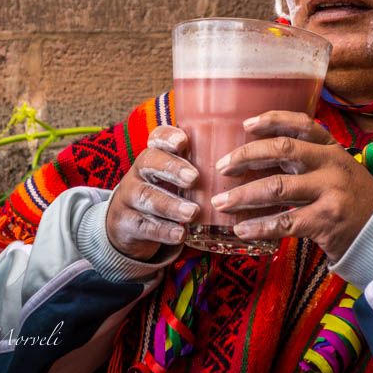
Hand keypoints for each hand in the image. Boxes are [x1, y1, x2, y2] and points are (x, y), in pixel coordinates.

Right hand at [104, 126, 199, 260]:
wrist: (130, 224)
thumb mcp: (177, 179)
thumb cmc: (166, 194)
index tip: (183, 142)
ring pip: (146, 196)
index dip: (167, 137)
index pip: (156, 138)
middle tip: (194, 178)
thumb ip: (202, 168)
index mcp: (155, 155)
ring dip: (170, 205)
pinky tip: (180, 234)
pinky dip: (163, 230)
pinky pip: (143, 225)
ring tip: (192, 213)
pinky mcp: (127, 222)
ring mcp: (129, 197)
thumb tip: (246, 161)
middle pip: (149, 162)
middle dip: (172, 168)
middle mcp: (139, 172)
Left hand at [210, 111, 372, 261]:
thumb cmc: (352, 202)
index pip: (302, 123)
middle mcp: (331, 164)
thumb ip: (308, 162)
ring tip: (221, 202)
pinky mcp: (326, 220)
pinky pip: (284, 222)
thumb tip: (259, 160)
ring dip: (243, 195)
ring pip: (277, 188)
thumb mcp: (337, 171)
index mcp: (332, 148)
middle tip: (222, 166)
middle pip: (282, 150)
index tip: (246, 124)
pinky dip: (258, 226)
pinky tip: (241, 230)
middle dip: (246, 156)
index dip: (272, 120)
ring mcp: (330, 191)